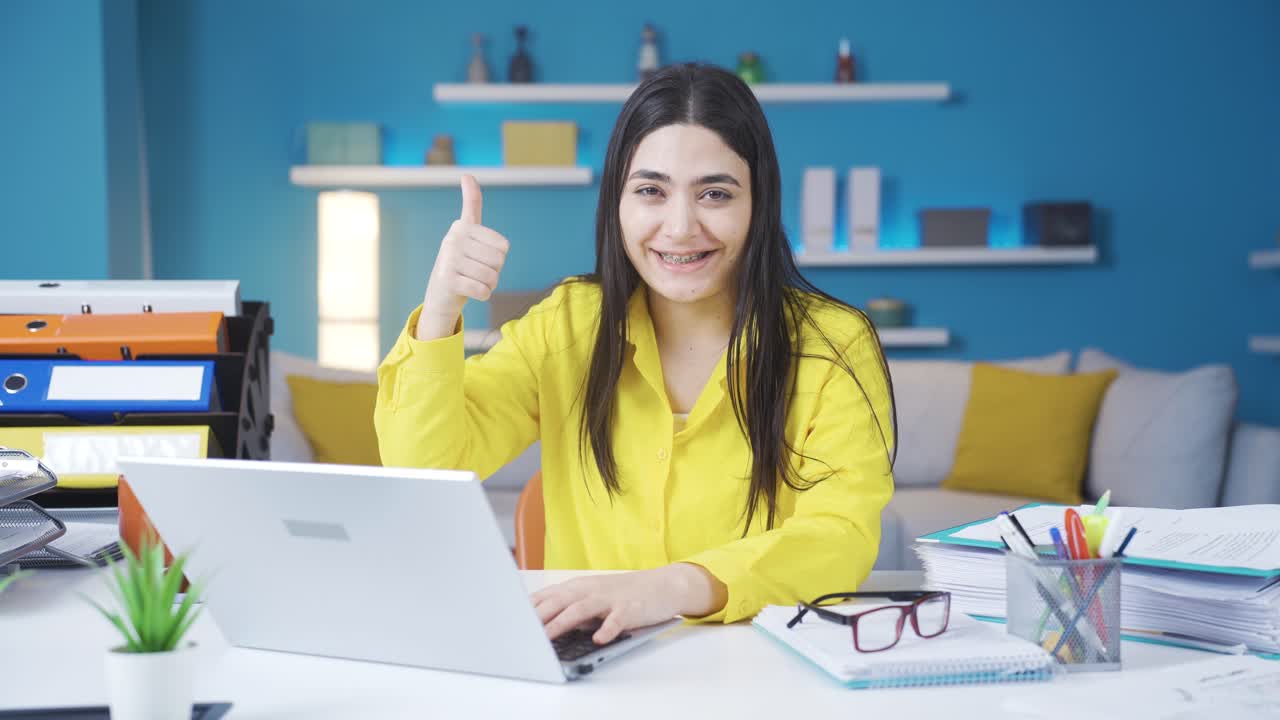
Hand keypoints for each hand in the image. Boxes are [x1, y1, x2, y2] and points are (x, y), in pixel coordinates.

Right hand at [415, 174, 510, 340]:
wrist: (440, 295)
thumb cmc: (461, 262)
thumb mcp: (468, 232)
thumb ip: (471, 204)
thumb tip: (467, 174)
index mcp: (462, 226)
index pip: (503, 246)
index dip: (498, 257)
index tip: (479, 257)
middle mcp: (453, 238)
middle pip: (499, 261)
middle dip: (494, 272)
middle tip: (475, 272)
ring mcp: (449, 258)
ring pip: (492, 277)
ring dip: (488, 285)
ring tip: (472, 281)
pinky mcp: (447, 280)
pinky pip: (483, 290)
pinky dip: (482, 295)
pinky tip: (470, 292)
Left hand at [531, 564, 726, 644]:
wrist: (661, 585)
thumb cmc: (622, 594)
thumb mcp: (591, 597)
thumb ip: (568, 607)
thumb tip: (539, 625)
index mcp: (577, 587)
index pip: (545, 596)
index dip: (526, 609)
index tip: (507, 620)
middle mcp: (590, 590)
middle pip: (558, 601)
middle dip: (537, 617)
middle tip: (519, 632)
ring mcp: (609, 598)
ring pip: (581, 609)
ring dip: (561, 623)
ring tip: (546, 638)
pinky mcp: (629, 609)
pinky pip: (616, 620)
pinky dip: (607, 629)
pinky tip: (598, 639)